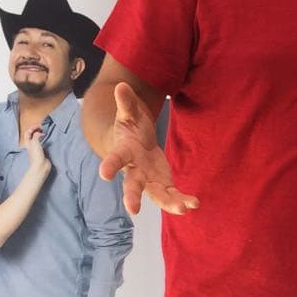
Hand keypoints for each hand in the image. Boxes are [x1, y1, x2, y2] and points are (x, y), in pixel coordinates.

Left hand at [23, 126, 51, 177]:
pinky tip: (48, 140)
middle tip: (42, 128)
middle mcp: (31, 145)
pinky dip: (45, 140)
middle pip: (32, 135)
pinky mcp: (42, 152)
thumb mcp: (34, 142)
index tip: (39, 126)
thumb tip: (40, 133)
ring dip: (41, 135)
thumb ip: (36, 135)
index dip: (32, 128)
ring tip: (45, 132)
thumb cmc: (36, 155)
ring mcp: (37, 148)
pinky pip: (43, 143)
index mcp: (28, 143)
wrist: (41, 165)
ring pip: (37, 139)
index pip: (27, 132)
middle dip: (36, 131)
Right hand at [99, 83, 198, 215]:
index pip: (115, 158)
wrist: (133, 141)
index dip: (109, 164)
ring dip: (168, 203)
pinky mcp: (161, 183)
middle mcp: (134, 170)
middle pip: (132, 184)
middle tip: (133, 209)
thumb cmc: (130, 127)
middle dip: (132, 196)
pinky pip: (170, 195)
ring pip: (155, 194)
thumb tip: (121, 86)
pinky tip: (193, 205)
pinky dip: (181, 201)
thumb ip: (126, 103)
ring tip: (183, 209)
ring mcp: (148, 179)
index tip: (103, 174)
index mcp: (124, 151)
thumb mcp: (129, 113)